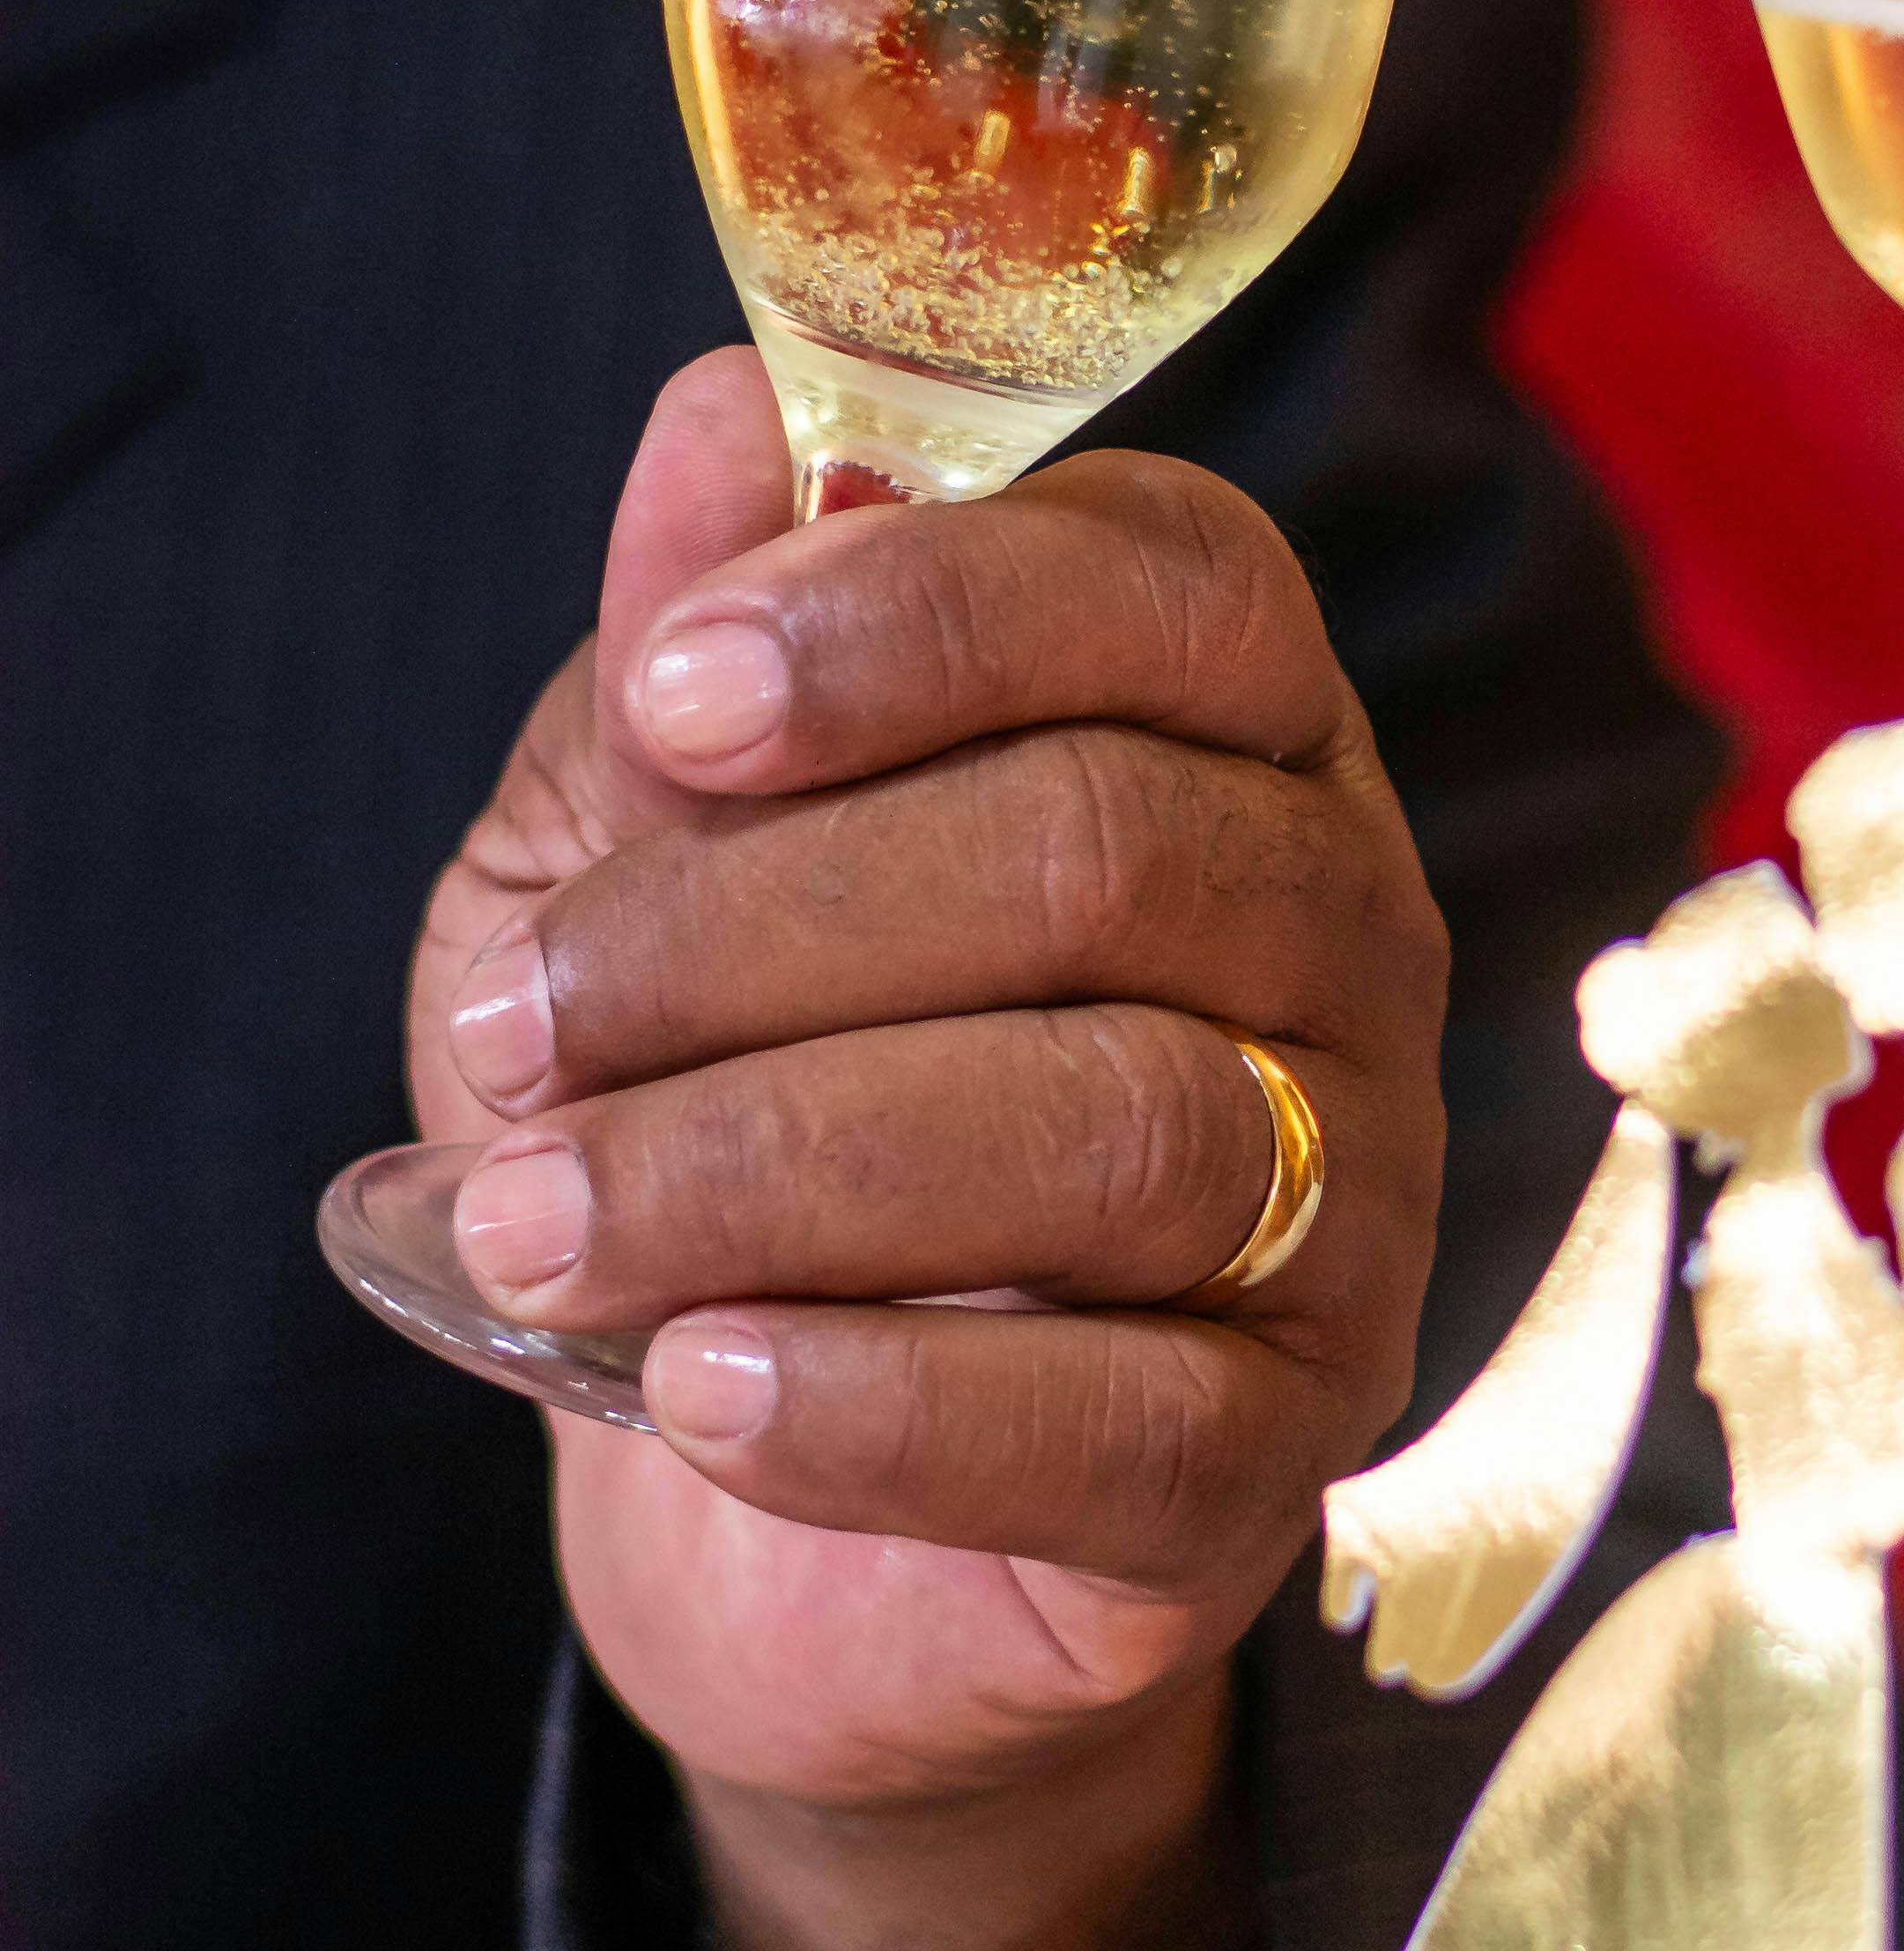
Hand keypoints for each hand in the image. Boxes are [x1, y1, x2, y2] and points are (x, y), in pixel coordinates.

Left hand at [409, 351, 1450, 1950]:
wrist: (767, 1534)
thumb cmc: (723, 1125)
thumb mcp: (634, 879)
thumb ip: (686, 675)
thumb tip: (723, 416)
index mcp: (1218, 733)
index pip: (1173, 586)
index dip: (925, 616)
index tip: (672, 696)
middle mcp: (1337, 937)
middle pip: (1116, 849)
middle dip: (762, 928)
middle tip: (509, 1024)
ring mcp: (1348, 1203)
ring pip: (1128, 1124)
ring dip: (777, 1166)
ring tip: (534, 1224)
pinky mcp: (1283, 1459)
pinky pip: (1133, 1421)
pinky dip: (879, 1406)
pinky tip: (692, 1388)